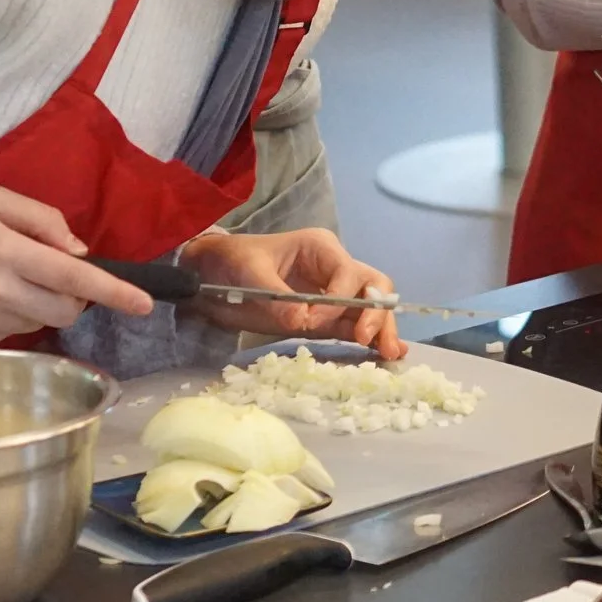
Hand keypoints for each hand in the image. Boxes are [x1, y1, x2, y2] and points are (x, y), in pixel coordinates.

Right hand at [0, 188, 154, 346]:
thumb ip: (43, 220)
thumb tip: (78, 251)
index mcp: (8, 252)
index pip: (75, 279)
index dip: (115, 292)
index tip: (145, 304)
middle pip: (66, 311)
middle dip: (77, 299)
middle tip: (59, 277)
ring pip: (40, 324)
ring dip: (44, 306)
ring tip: (14, 281)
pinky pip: (11, 335)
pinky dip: (15, 317)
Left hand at [179, 228, 406, 360]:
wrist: (212, 275)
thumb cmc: (232, 263)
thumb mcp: (248, 274)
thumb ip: (276, 297)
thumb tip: (303, 320)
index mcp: (320, 248)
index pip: (347, 272)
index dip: (338, 299)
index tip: (314, 321)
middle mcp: (334, 267)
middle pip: (372, 286)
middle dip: (376, 312)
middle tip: (369, 340)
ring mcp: (332, 293)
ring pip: (370, 306)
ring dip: (381, 328)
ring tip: (389, 354)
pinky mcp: (324, 316)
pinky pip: (353, 324)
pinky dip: (370, 337)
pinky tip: (385, 352)